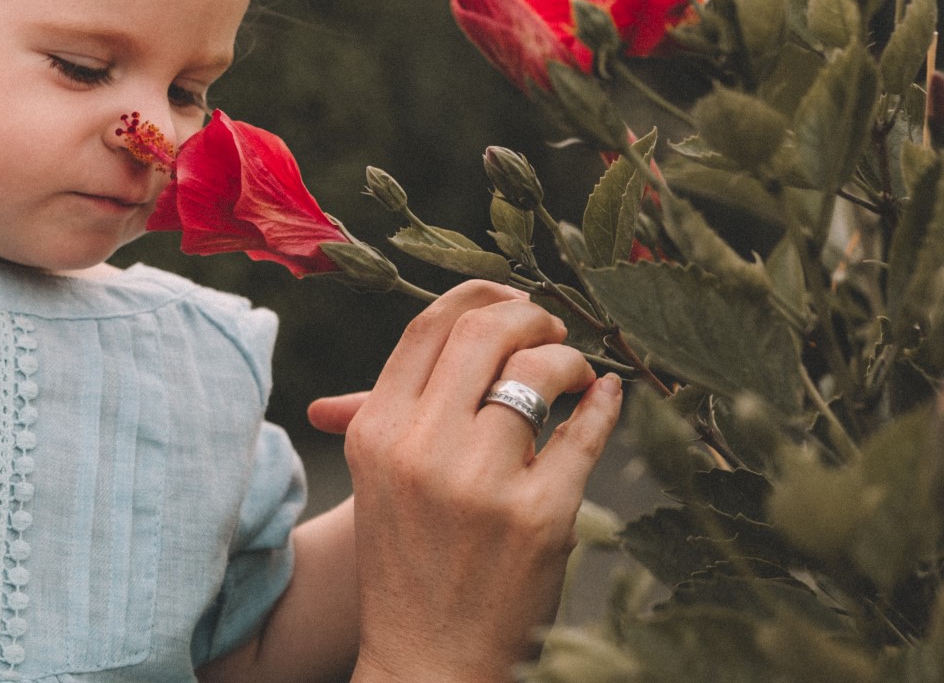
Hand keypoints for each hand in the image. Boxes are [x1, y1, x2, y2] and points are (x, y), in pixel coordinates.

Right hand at [309, 280, 621, 682]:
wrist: (428, 662)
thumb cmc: (405, 567)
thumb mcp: (374, 488)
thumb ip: (368, 426)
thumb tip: (335, 398)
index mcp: (378, 431)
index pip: (427, 328)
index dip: (478, 297)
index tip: (511, 299)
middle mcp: (421, 446)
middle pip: (484, 332)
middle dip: (531, 317)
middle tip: (552, 331)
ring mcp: (481, 480)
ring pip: (539, 373)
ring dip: (571, 360)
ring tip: (578, 375)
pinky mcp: (540, 516)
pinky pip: (584, 433)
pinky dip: (604, 406)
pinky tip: (609, 398)